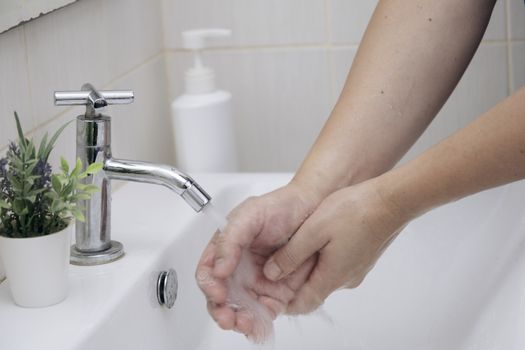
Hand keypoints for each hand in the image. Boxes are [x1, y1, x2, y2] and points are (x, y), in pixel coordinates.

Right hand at [195, 182, 320, 340]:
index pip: (208, 273)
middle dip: (222, 312)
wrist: (312, 209)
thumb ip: (230, 240)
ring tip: (246, 323)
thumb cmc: (279, 207)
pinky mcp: (278, 292)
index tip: (218, 294)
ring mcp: (258, 282)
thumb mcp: (249, 215)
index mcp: (226, 251)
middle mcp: (239, 269)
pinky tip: (263, 320)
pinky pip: (266, 312)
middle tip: (228, 318)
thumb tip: (217, 269)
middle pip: (221, 298)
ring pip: (242, 310)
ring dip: (241, 321)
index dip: (209, 287)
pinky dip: (262, 320)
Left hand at [263, 179, 409, 313]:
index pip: (302, 305)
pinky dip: (322, 258)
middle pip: (312, 290)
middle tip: (275, 265)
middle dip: (292, 282)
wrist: (390, 201)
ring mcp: (356, 269)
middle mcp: (345, 279)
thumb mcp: (312, 231)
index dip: (282, 301)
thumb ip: (291, 255)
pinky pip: (336, 265)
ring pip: (324, 276)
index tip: (267, 290)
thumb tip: (271, 274)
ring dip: (307, 267)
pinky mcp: (361, 258)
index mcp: (332, 277)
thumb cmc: (354, 212)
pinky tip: (316, 239)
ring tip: (293, 248)